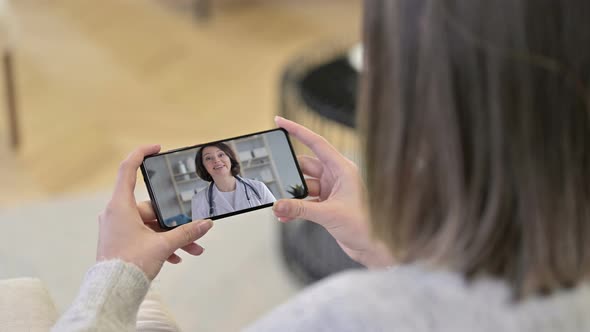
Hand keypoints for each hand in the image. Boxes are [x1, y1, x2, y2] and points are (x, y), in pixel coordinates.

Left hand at [97, 145, 213, 279]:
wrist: (112, 291)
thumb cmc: (129, 265)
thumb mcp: (163, 246)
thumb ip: (186, 233)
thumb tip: (206, 224)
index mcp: (120, 206)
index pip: (128, 169)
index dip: (141, 154)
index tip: (157, 148)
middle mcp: (116, 213)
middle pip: (151, 207)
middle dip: (175, 221)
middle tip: (195, 229)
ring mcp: (118, 228)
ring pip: (151, 225)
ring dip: (172, 236)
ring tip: (192, 250)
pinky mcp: (120, 241)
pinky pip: (144, 236)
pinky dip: (160, 244)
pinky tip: (177, 257)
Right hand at [272, 117, 393, 267]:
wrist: (373, 247)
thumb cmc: (365, 226)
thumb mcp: (328, 215)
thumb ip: (299, 210)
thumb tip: (277, 205)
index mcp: (343, 168)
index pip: (316, 143)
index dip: (297, 130)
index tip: (280, 121)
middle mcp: (337, 176)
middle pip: (305, 165)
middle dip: (289, 174)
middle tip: (273, 181)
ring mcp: (332, 190)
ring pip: (303, 184)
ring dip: (291, 195)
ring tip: (279, 206)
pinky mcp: (328, 203)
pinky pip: (305, 200)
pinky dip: (296, 206)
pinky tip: (286, 215)